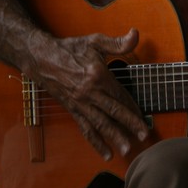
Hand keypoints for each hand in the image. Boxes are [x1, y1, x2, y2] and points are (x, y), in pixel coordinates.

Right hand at [27, 27, 149, 161]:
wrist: (42, 58)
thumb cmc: (70, 48)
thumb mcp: (95, 41)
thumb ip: (117, 42)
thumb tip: (135, 34)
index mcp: (98, 75)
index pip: (120, 95)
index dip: (133, 107)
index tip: (144, 117)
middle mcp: (89, 92)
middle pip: (113, 112)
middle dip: (130, 125)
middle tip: (144, 136)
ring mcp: (80, 103)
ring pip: (101, 124)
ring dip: (115, 137)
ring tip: (127, 150)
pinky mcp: (73, 109)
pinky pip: (86, 128)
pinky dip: (96, 142)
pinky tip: (106, 153)